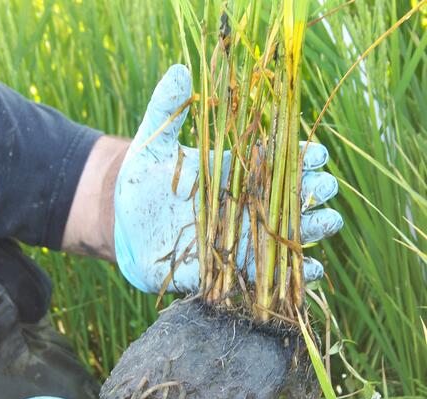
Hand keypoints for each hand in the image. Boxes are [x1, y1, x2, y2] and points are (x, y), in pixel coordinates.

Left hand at [114, 65, 342, 292]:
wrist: (124, 224)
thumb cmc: (140, 182)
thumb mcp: (153, 142)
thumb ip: (167, 109)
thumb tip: (181, 69)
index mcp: (231, 170)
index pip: (275, 159)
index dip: (299, 156)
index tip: (316, 153)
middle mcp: (242, 203)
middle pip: (288, 196)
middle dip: (313, 190)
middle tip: (326, 187)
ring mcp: (239, 235)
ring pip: (284, 232)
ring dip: (310, 228)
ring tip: (329, 222)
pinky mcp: (229, 266)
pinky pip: (266, 272)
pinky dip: (290, 273)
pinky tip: (311, 270)